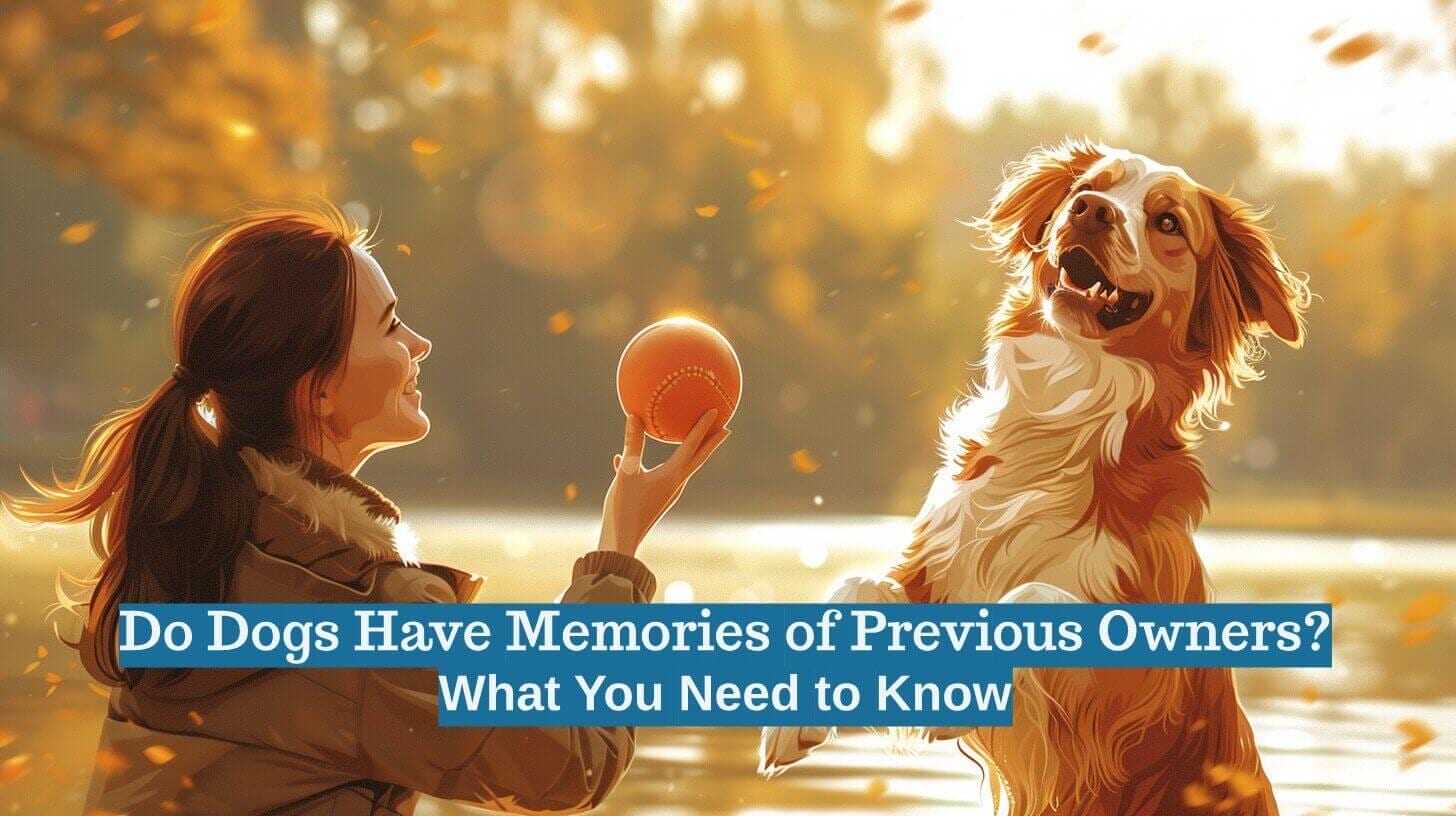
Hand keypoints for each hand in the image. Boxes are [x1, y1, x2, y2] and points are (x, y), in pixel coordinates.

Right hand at [598, 410, 729, 557]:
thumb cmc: (625, 509)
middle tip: (726, 427)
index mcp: (672, 475)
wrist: (622, 543)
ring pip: (683, 467)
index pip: (692, 445)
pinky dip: (657, 464)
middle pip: (698, 457)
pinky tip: (624, 459)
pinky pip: (662, 476)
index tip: (716, 411)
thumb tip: (634, 415)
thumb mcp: (627, 473)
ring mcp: (668, 493)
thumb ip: (632, 444)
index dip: (703, 426)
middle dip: (712, 441)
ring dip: (692, 452)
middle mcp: (676, 484)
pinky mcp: (657, 500)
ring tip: (695, 440)